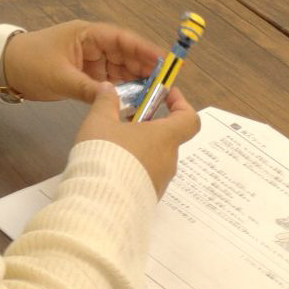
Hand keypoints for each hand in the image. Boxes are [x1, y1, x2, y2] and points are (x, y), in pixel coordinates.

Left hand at [2, 20, 163, 103]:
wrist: (4, 69)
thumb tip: (114, 98)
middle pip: (125, 55)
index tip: (165, 63)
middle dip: (145, 69)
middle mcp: (91, 45)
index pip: (121, 39)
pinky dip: (121, 91)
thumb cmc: (29, 63)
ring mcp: (88, 60)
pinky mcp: (84, 75)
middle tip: (166, 86)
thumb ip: (87, 88)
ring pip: (119, 70)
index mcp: (86, 35)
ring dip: (135, 82)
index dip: (145, 50)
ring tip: (156, 97)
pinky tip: (135, 103)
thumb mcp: (59, 77)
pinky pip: (108, 82)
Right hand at [75, 83, 199, 197]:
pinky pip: (147, 174)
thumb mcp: (99, 120)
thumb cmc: (106, 153)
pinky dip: (135, 165)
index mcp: (164, 137)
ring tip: (111, 142)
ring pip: (155, 156)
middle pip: (167, 137)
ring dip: (140, 146)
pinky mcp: (150, 196)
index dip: (180, 103)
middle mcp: (169, 159)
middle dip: (148, 125)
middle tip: (123, 118)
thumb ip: (106, 102)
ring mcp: (161, 181)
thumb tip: (110, 88)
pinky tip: (110, 164)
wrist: (102, 201)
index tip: (164, 94)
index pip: (189, 119)